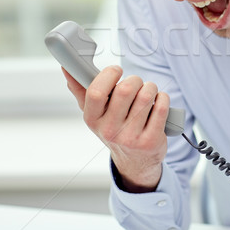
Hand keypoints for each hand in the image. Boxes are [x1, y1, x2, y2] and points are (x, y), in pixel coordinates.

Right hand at [63, 66, 168, 192]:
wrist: (135, 160)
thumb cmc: (114, 128)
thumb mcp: (95, 113)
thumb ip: (81, 90)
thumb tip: (67, 69)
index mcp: (93, 119)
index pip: (96, 92)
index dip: (108, 75)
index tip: (116, 71)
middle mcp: (110, 130)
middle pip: (125, 90)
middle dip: (135, 80)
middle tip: (136, 83)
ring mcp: (131, 137)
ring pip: (146, 96)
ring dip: (150, 88)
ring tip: (148, 92)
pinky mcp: (151, 140)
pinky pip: (161, 107)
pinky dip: (163, 98)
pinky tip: (158, 101)